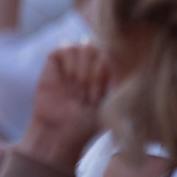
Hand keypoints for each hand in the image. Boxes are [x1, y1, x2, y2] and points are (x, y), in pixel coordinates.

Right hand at [17, 43, 110, 168]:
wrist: (60, 131)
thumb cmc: (87, 121)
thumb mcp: (111, 102)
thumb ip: (119, 78)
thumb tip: (122, 57)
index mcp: (108, 71)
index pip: (117, 54)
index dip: (111, 71)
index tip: (102, 95)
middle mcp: (90, 63)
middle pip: (102, 47)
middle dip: (97, 73)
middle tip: (89, 96)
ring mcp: (73, 61)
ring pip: (85, 45)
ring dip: (84, 69)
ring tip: (77, 90)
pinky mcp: (54, 61)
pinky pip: (66, 47)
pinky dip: (70, 63)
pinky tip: (68, 79)